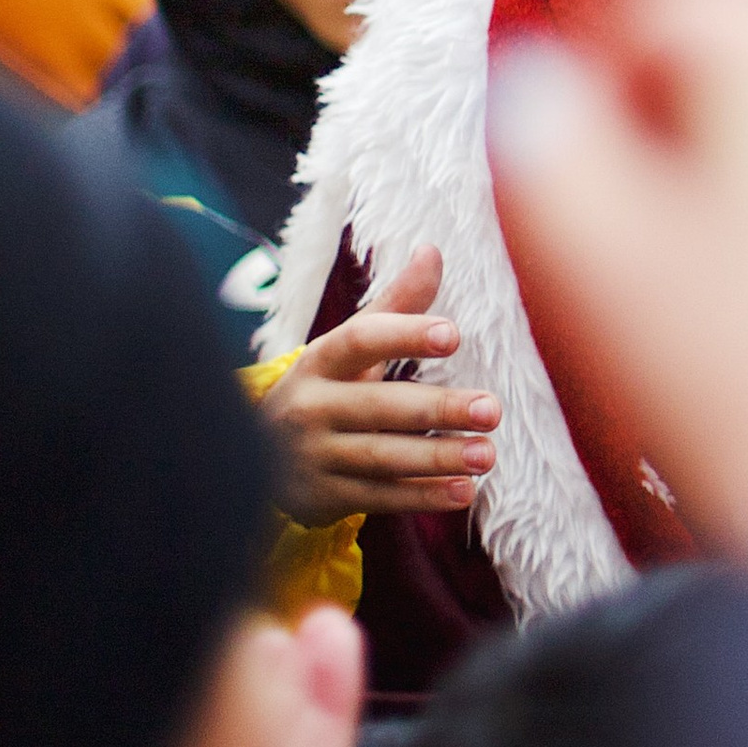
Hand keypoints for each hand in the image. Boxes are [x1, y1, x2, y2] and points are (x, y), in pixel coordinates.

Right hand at [262, 251, 500, 524]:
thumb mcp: (349, 345)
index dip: (405, 335)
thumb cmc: (325, 387)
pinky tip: (463, 491)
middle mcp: (312, 407)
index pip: (360, 341)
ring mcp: (315, 456)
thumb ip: (396, 304)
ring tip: (487, 454)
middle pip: (380, 406)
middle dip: (439, 409)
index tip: (455, 334)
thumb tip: (432, 250)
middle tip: (493, 410)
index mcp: (320, 361)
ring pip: (382, 457)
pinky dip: (421, 496)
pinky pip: (378, 496)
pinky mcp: (323, 496)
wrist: (254, 455)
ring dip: (437, 458)